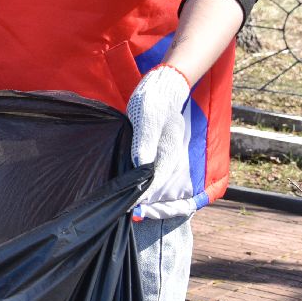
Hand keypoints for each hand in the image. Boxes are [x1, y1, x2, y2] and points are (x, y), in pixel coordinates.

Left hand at [127, 64, 192, 217]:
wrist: (165, 84)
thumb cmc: (153, 100)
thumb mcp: (145, 119)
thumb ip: (143, 142)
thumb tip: (140, 166)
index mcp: (167, 152)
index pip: (156, 183)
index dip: (144, 199)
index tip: (132, 211)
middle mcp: (170, 156)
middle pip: (160, 188)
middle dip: (148, 204)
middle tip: (131, 215)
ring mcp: (166, 153)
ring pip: (159, 183)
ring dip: (147, 197)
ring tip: (132, 207)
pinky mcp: (160, 149)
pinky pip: (155, 173)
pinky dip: (147, 184)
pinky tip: (135, 187)